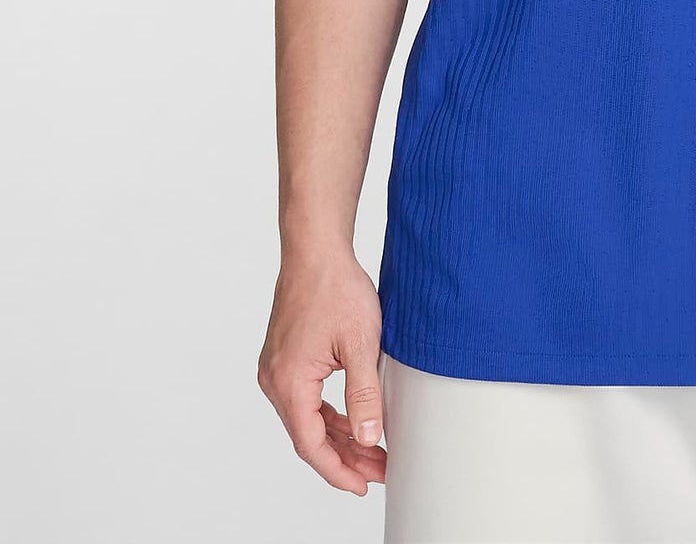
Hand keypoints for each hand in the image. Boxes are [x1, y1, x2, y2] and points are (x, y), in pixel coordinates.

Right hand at [257, 248, 388, 496]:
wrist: (316, 250)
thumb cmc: (335, 288)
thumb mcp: (361, 344)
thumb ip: (364, 395)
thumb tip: (368, 438)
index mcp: (289, 383)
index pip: (311, 445)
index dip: (338, 471)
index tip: (363, 485)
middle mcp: (275, 381)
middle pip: (309, 436)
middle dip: (345, 457)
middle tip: (379, 469)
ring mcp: (277, 370)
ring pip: (308, 418)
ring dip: (339, 436)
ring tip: (372, 450)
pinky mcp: (285, 359)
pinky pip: (306, 399)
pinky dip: (329, 414)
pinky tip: (353, 421)